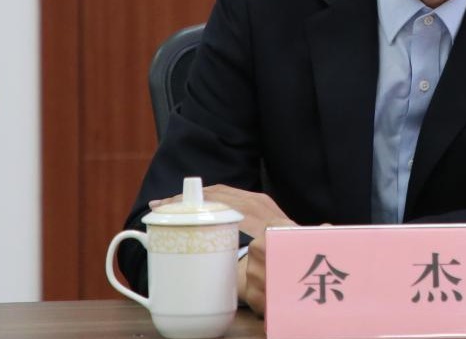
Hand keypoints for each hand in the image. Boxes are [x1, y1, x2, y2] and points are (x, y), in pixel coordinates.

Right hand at [149, 184, 295, 315]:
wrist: (303, 257)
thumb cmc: (273, 267)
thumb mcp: (245, 274)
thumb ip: (223, 267)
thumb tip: (196, 264)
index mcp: (249, 216)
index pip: (212, 202)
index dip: (185, 204)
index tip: (161, 206)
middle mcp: (255, 203)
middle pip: (215, 193)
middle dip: (186, 197)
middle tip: (161, 204)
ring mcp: (261, 201)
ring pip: (224, 191)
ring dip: (198, 196)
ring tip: (176, 204)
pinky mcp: (264, 202)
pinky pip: (234, 193)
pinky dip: (215, 197)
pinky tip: (202, 206)